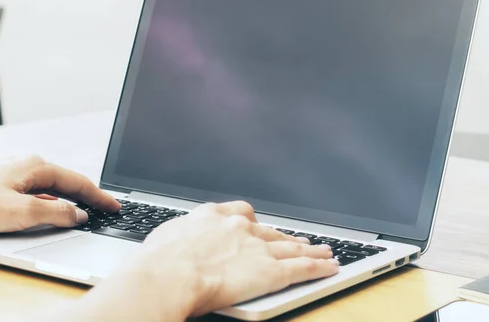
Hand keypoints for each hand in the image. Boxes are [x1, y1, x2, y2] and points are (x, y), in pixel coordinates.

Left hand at [0, 156, 119, 234]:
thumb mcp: (21, 213)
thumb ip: (57, 213)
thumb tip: (79, 215)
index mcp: (36, 166)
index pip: (79, 182)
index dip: (100, 197)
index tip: (116, 206)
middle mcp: (27, 165)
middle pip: (67, 182)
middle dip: (88, 196)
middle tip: (106, 209)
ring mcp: (13, 173)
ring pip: (51, 188)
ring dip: (68, 200)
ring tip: (85, 211)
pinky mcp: (1, 184)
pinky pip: (36, 192)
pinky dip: (50, 202)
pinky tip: (51, 211)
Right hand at [75, 201, 338, 320]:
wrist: (168, 274)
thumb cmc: (158, 261)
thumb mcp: (166, 237)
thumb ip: (183, 236)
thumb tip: (177, 242)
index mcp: (213, 217)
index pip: (242, 214)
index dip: (254, 223)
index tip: (258, 226)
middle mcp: (239, 227)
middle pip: (271, 231)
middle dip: (286, 236)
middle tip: (299, 240)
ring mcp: (257, 247)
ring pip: (291, 246)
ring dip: (310, 249)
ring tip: (324, 251)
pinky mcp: (270, 269)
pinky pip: (302, 267)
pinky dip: (319, 267)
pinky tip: (330, 266)